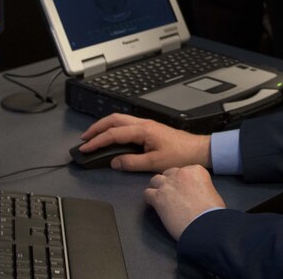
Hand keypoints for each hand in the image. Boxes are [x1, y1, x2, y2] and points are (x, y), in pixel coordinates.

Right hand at [77, 113, 209, 171]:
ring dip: (105, 126)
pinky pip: (127, 124)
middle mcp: (143, 123)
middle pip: (113, 119)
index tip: (85, 148)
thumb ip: (131, 162)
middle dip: (96, 127)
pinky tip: (112, 136)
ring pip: (120, 120)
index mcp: (142, 130)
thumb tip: (114, 162)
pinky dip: (114, 128)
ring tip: (94, 137)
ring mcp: (146, 124)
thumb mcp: (154, 163)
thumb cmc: (179, 155)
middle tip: (84, 139)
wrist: (198, 150)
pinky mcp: (150, 128)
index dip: (97, 141)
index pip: (113, 133)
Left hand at [145, 166, 225, 240]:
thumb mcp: (211, 191)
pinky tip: (154, 206)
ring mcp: (168, 184)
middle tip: (173, 195)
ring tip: (160, 198)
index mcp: (196, 170)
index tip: (184, 190)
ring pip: (155, 180)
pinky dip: (150, 199)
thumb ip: (200, 186)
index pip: (184, 171)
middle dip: (170, 182)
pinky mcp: (158, 197)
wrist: (205, 225)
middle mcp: (181, 173)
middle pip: (169, 173)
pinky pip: (147, 193)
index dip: (183, 181)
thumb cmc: (212, 212)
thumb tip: (194, 193)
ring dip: (157, 188)